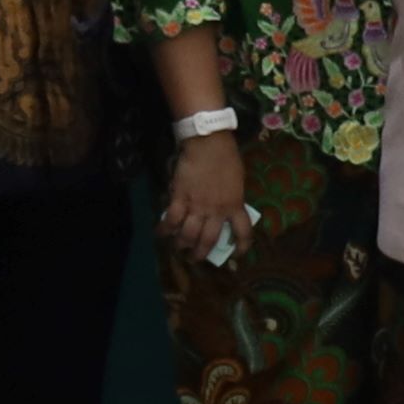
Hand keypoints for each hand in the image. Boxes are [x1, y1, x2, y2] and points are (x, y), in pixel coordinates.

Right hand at [160, 131, 251, 258]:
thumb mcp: (238, 182)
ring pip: (188, 235)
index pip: (243, 232)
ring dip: (182, 245)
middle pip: (208, 240)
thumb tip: (225, 211)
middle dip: (201, 254)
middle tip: (195, 258)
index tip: (236, 256)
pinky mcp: (179, 199)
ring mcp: (197, 206)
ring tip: (178, 248)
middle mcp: (217, 211)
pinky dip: (164, 229)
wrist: (209, 145)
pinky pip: (170, 220)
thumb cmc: (227, 159)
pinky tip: (160, 233)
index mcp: (235, 205)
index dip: (241, 247)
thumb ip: (232, 199)